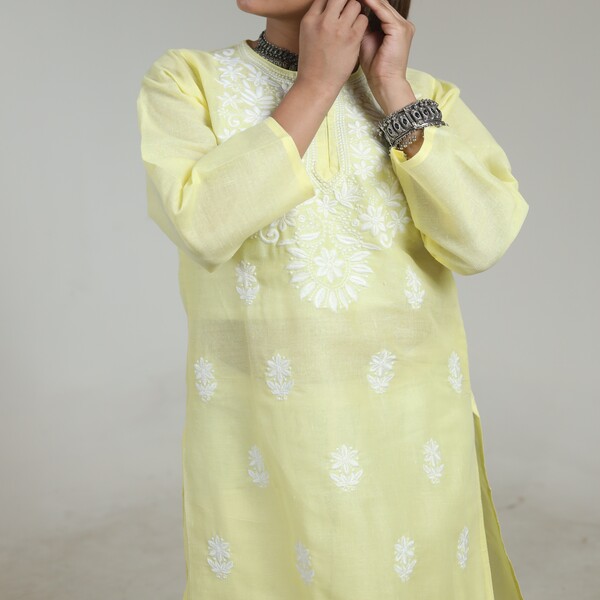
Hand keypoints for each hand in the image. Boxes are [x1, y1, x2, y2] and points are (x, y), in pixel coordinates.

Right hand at [297, 0, 369, 94]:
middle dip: (346, 1)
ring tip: (352, 23)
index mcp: (310, 19)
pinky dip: (362, 23)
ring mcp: (339, 30)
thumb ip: (317, 18)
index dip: (333, 0)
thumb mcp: (307, 36)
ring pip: (355, 5)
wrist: (317, 85)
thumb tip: (328, 4)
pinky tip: (357, 32)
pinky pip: (363, 19)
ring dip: (356, 11)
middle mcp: (324, 21)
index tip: (337, 6)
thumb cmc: (312, 63)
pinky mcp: (352, 39)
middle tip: (347, 11)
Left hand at [357, 0, 418, 116]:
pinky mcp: (399, 29)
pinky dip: (370, 4)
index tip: (349, 0)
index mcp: (396, 27)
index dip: (364, 1)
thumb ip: (362, 27)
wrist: (384, 83)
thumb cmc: (375, 69)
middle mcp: (402, 24)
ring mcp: (403, 26)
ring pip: (382, 4)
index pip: (380, 7)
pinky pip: (382, 11)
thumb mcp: (366, 41)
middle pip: (382, 2)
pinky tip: (359, 0)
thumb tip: (350, 14)